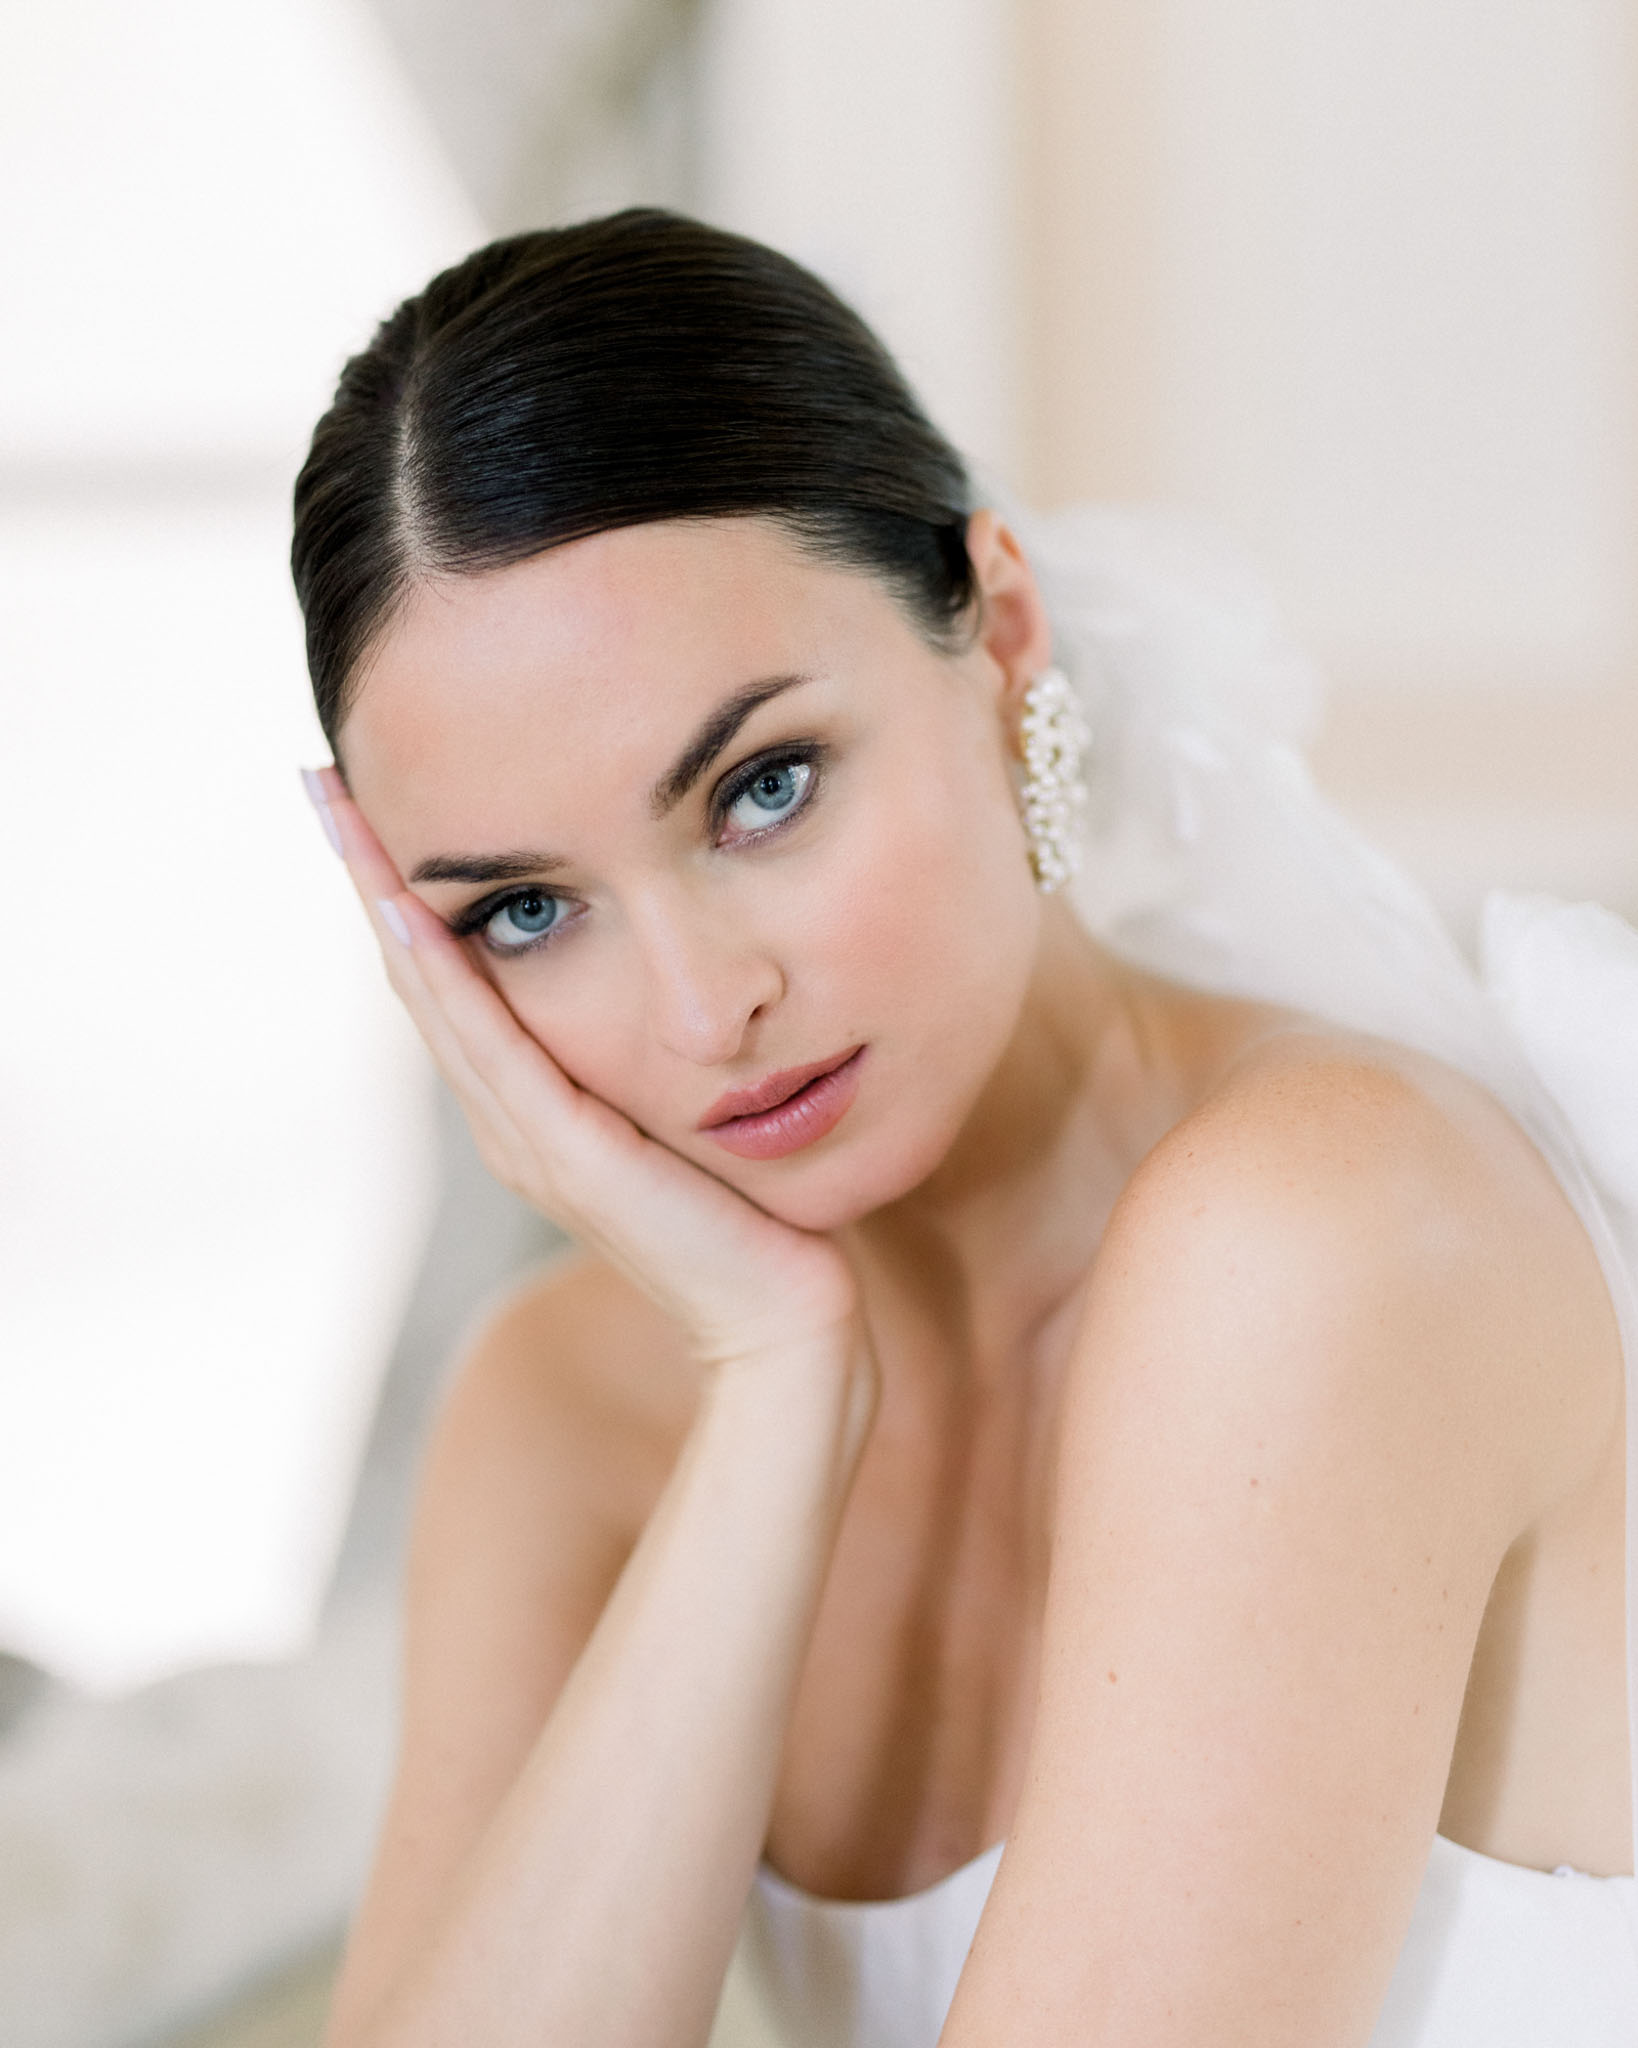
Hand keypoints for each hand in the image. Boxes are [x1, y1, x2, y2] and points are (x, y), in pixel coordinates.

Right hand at [304, 768, 866, 1377]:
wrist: (782, 1322)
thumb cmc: (756, 1220)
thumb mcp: (693, 1111)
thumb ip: (658, 1057)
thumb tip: (676, 980)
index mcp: (534, 1110)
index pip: (453, 985)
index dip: (406, 897)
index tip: (373, 805)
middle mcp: (511, 1124)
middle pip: (420, 980)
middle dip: (371, 877)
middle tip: (325, 781)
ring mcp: (530, 1144)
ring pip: (435, 1002)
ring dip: (385, 903)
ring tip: (342, 815)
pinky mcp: (567, 1159)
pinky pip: (493, 1051)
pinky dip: (445, 979)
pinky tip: (411, 910)